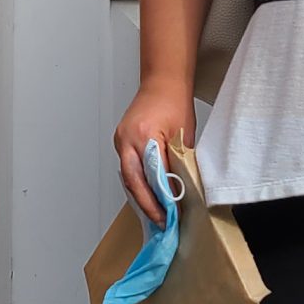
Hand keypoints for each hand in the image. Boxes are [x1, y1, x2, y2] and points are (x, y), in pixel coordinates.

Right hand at [114, 84, 195, 224]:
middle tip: (161, 221)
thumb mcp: (183, 137)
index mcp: (143, 136)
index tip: (168, 216)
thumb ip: (178, 164)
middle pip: (132, 181)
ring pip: (128, 176)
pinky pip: (128, 166)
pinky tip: (149, 193)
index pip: (147, 177)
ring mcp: (120, 139)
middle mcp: (125, 139)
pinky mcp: (121, 140)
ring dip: (141, 195)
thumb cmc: (175, 103)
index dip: (156, 201)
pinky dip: (138, 181)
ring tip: (157, 212)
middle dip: (146, 204)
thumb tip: (178, 193)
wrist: (163, 81)